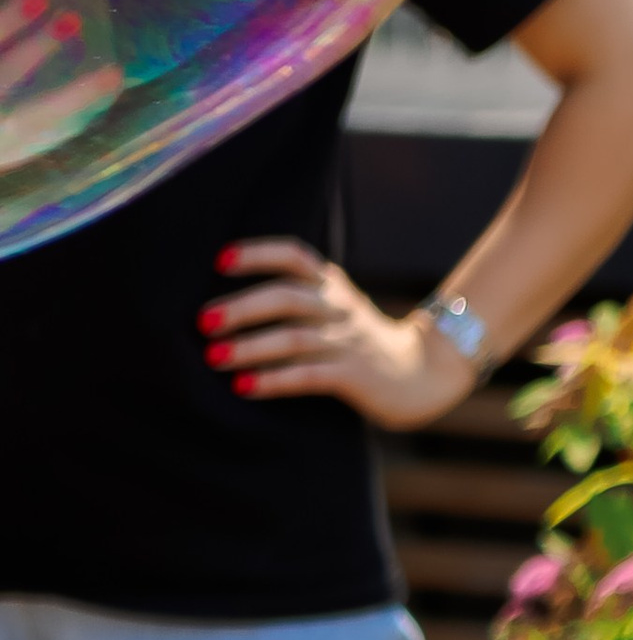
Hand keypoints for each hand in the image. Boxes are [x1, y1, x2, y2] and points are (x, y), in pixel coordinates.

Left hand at [199, 238, 478, 427]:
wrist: (423, 375)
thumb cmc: (365, 344)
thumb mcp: (336, 308)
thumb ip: (298, 298)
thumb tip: (232, 303)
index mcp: (331, 284)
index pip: (292, 255)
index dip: (256, 254)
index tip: (219, 262)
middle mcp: (338, 307)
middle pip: (284, 297)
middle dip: (240, 308)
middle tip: (203, 321)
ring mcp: (347, 342)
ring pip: (292, 338)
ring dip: (248, 347)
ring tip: (213, 357)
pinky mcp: (355, 376)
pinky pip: (307, 376)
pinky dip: (273, 380)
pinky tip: (244, 386)